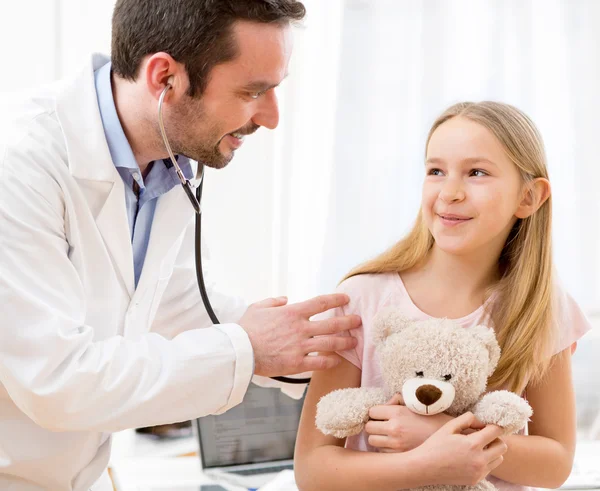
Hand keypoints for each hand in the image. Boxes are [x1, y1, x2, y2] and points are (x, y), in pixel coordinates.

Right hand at [238, 294, 360, 376]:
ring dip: (345, 342)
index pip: (321, 303)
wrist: (240, 351)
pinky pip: (319, 363)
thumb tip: (284, 298)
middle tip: (359, 321)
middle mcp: (301, 328)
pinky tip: (337, 361)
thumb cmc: (247, 328)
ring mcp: (300, 346)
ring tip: (354, 342)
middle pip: (332, 324)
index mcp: (293, 312)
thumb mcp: (258, 307)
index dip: (336, 300)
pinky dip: (330, 361)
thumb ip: (273, 301)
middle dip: (348, 322)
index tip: (346, 299)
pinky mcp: (297, 363)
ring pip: (330, 343)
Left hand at [365, 394, 452, 451]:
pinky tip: (394, 444)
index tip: (380, 415)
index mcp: (397, 413)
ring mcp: (396, 444)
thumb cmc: (432, 418)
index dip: (375, 413)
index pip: (371, 412)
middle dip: (373, 426)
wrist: (448, 437)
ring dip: (377, 438)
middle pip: (368, 427)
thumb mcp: (415, 404)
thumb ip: (397, 400)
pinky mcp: (400, 456)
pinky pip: (382, 452)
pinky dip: (385, 449)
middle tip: (381, 426)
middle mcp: (394, 428)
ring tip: (387, 436)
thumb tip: (385, 402)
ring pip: (373, 441)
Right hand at [415, 412, 506, 485]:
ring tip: (478, 447)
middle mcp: (479, 460)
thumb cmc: (435, 445)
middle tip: (483, 436)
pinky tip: (471, 457)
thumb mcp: (448, 427)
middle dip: (495, 438)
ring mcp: (479, 472)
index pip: (496, 431)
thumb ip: (467, 419)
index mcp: (473, 444)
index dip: (493, 425)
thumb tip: (481, 421)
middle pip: (502, 446)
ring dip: (492, 451)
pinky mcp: (476, 480)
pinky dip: (486, 461)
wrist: (424, 468)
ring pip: (499, 458)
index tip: (487, 425)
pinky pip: (490, 468)